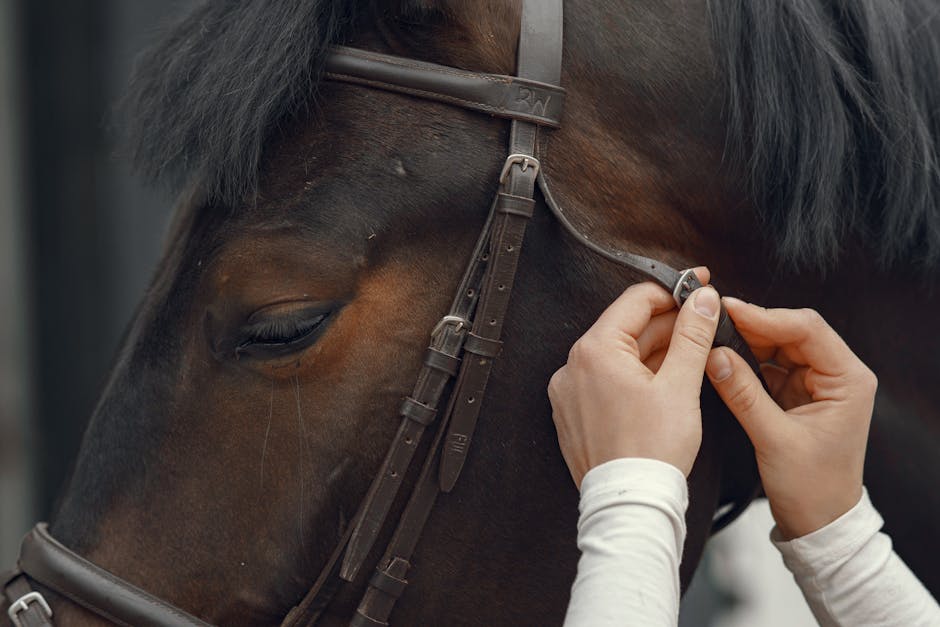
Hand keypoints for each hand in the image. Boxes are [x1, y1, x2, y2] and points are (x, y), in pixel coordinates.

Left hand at [548, 269, 720, 487]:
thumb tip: (703, 299)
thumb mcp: (680, 385)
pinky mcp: (574, 413)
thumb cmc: (652, 452)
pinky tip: (664, 383)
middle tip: (705, 322)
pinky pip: (606, 381)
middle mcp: (572, 367)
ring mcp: (570, 392)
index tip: (700, 286)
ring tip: (691, 355)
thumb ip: (692, 335)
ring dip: (654, 351)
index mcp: (594, 352)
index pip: (636, 300)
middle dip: (668, 324)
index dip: (674, 290)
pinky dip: (635, 376)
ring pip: (618, 356)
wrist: (631, 504)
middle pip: (627, 328)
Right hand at [705, 299, 876, 539]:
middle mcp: (836, 374)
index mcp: (848, 379)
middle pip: (791, 331)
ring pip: (777, 345)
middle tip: (713, 319)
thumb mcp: (774, 439)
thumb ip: (743, 394)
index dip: (765, 316)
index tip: (729, 310)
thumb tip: (714, 356)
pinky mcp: (796, 393)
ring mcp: (815, 383)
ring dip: (745, 341)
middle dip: (752, 325)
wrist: (819, 522)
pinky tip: (722, 359)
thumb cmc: (813, 488)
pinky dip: (745, 361)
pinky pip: (768, 365)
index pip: (807, 329)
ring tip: (712, 336)